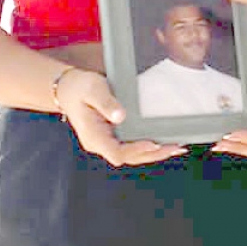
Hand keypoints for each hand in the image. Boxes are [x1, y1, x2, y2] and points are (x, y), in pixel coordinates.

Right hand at [56, 68, 186, 166]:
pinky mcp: (113, 135)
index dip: (136, 150)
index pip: (117, 152)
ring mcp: (107, 141)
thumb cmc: (81, 88)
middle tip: (175, 147)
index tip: (153, 143)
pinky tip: (164, 141)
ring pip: (132, 154)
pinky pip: (132, 145)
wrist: (69, 89)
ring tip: (176, 146)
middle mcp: (101, 143)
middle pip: (129, 157)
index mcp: (94, 136)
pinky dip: (149, 145)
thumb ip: (106, 103)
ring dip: (154, 152)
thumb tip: (120, 116)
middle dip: (153, 154)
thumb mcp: (93, 90)